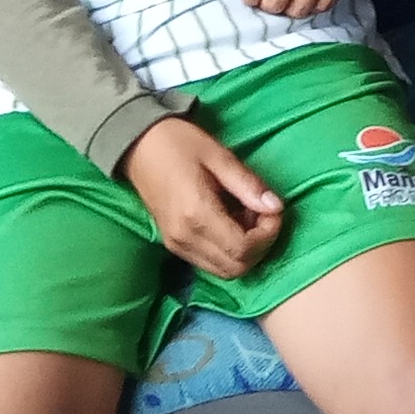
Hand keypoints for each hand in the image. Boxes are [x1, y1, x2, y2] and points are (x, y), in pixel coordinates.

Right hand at [120, 116, 284, 278]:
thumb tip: (276, 207)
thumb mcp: (219, 155)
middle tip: (264, 213)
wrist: (138, 145)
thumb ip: (248, 184)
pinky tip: (232, 222)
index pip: (243, 248)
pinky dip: (229, 251)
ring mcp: (177, 246)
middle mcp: (185, 238)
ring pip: (224, 271)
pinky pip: (210, 263)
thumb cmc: (180, 142)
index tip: (274, 209)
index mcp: (197, 214)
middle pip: (235, 268)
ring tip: (249, 215)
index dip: (268, 234)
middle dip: (260, 245)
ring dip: (246, 250)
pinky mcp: (174, 246)